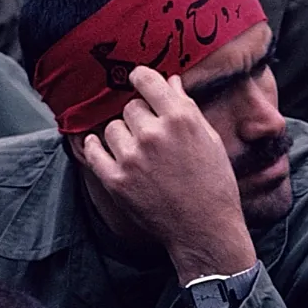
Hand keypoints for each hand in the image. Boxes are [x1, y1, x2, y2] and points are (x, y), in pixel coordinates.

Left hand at [77, 66, 257, 285]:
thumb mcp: (210, 140)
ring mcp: (132, 158)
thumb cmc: (214, 185)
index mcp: (180, 119)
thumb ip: (187, 108)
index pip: (146, 80)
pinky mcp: (116, 180)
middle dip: (139, 117)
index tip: (137, 79)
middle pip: (130, 107)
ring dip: (122, 136)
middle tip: (151, 135)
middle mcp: (154, 134)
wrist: (204, 230)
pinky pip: (93, 151)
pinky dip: (95, 147)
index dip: (140, 78)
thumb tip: (171, 81)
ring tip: (138, 153)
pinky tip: (102, 149)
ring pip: (112, 128)